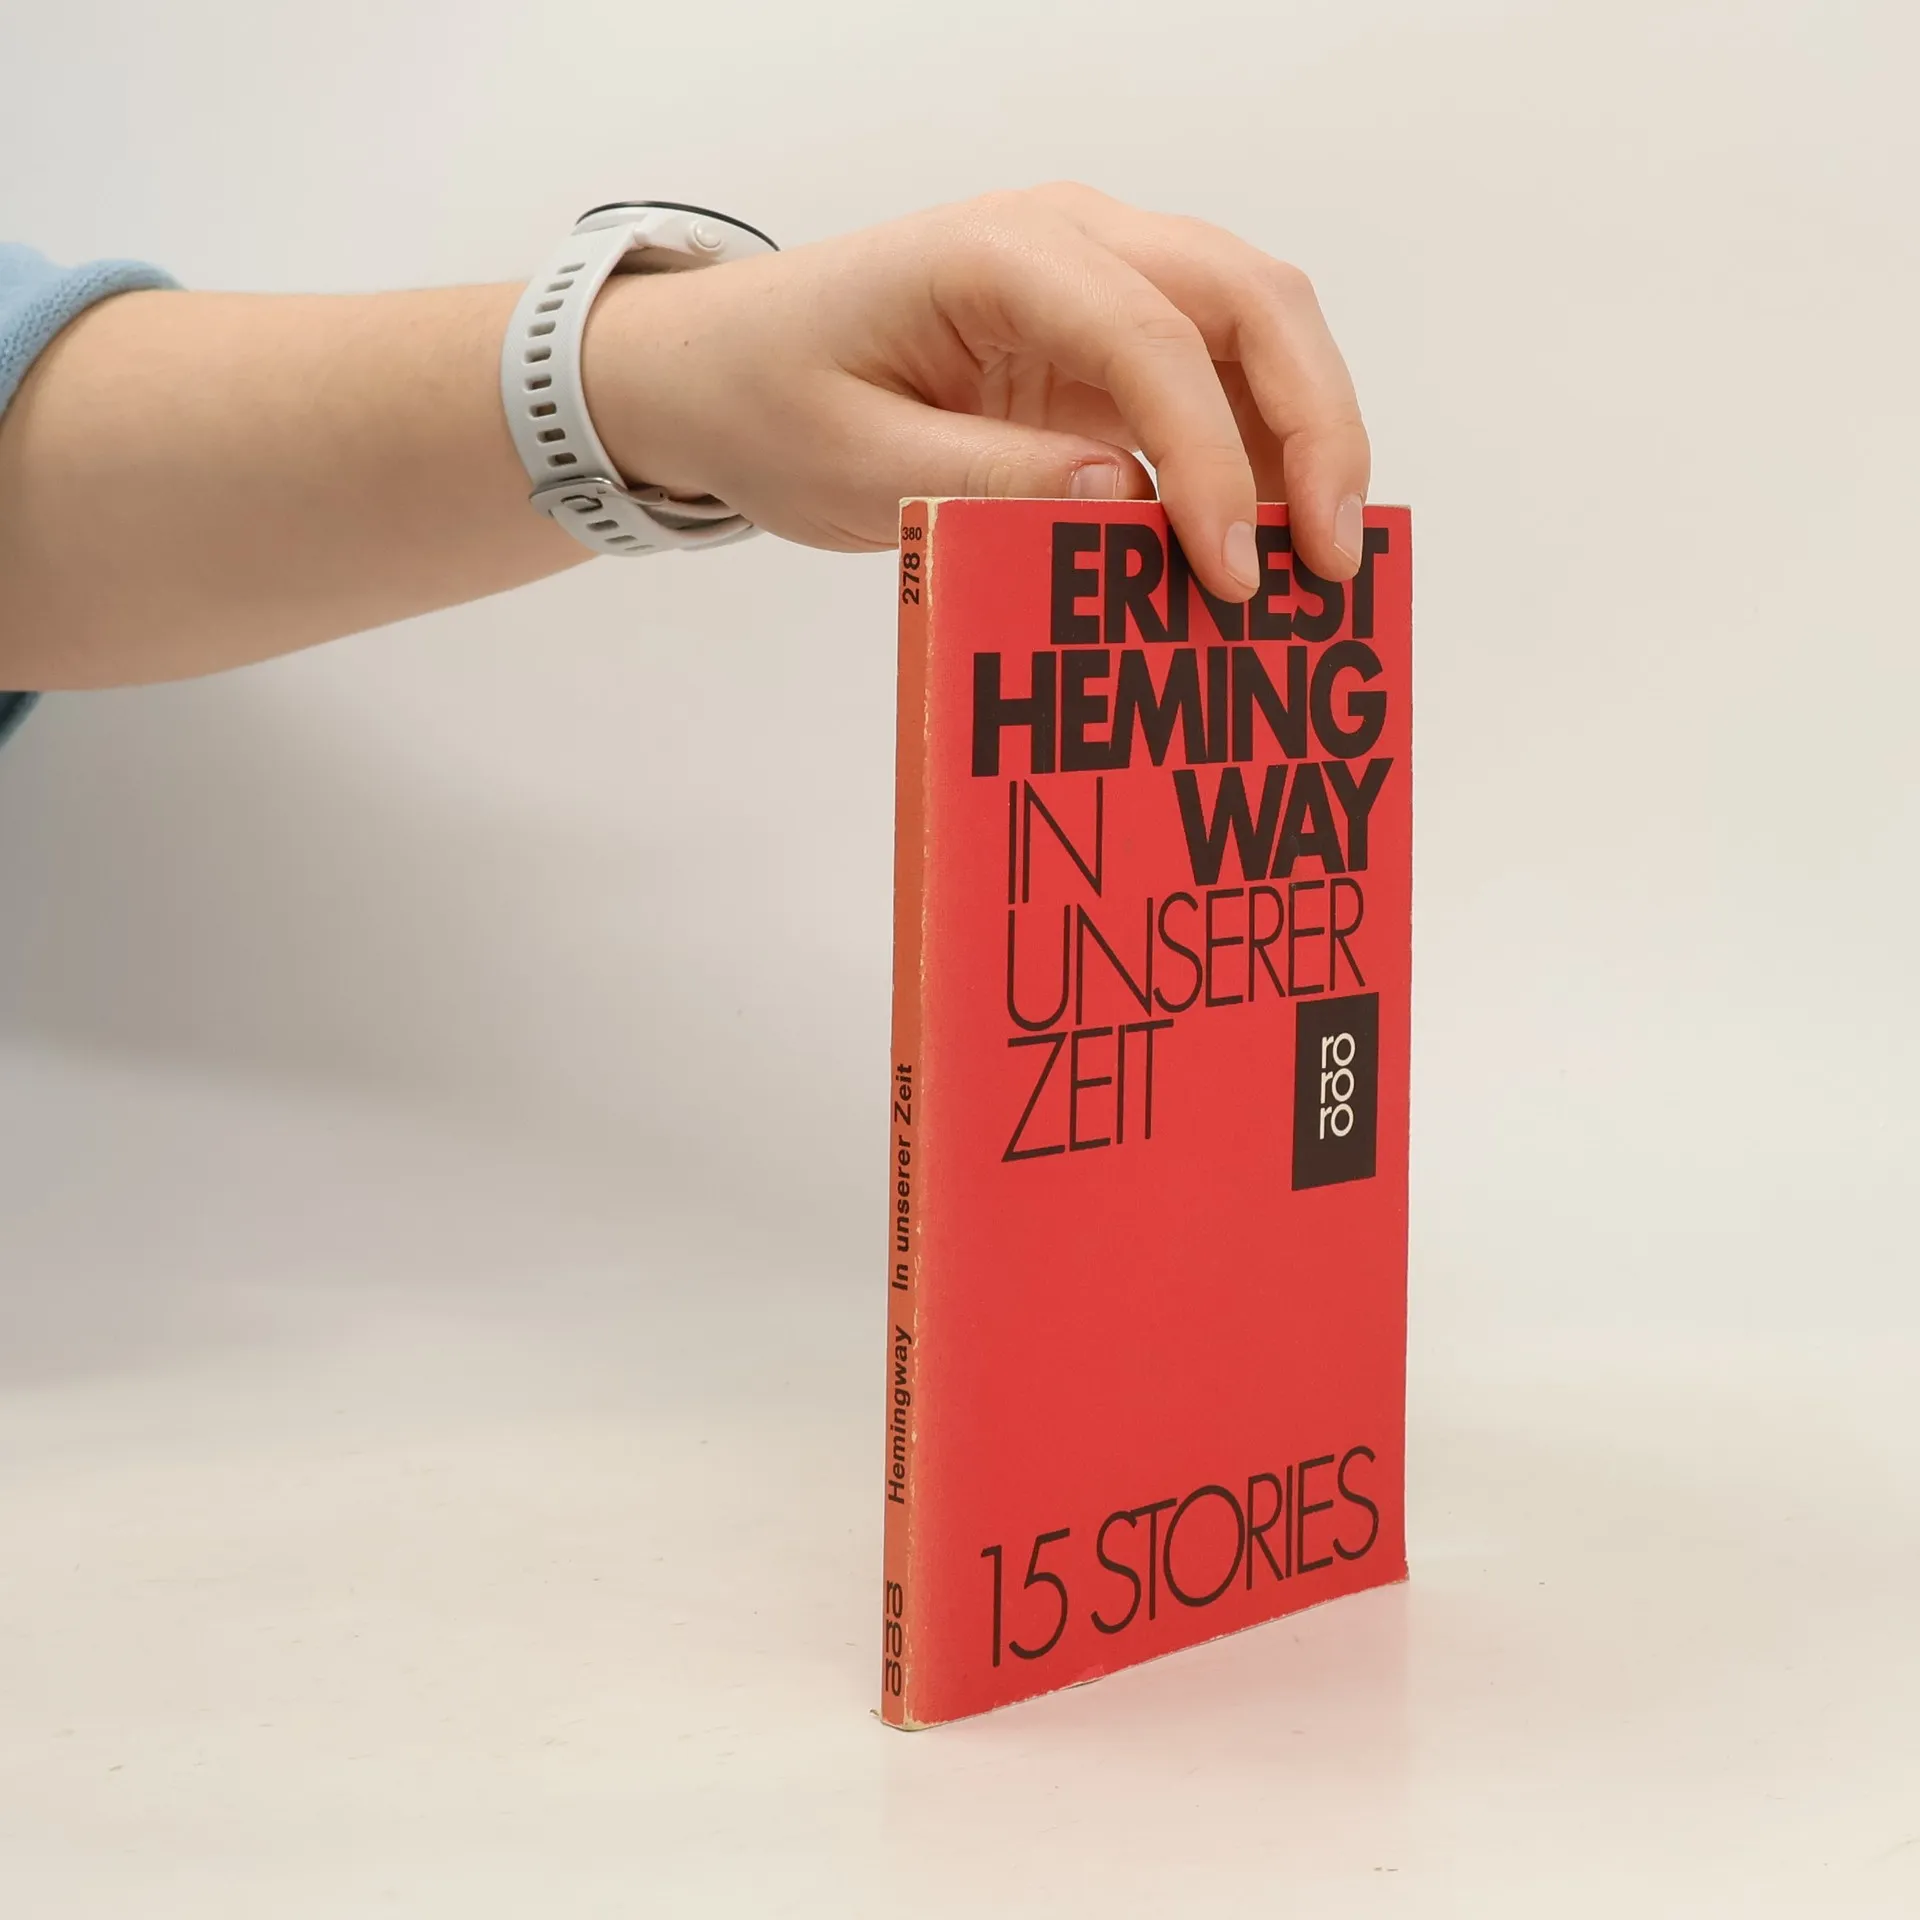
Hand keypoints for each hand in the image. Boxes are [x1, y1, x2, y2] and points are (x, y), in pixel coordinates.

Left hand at [583, 184, 1369, 596]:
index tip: (1230, 572)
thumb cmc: (773, 402)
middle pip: (1251, 298)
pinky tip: (1264, 532)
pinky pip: (1212, 373)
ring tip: (1322, 560)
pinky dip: (1256, 446)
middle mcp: (1070, 240)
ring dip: (1306, 434)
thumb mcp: (856, 464)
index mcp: (1001, 252)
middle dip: (1316, 425)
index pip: (1154, 337)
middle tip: (1335, 559)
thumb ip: (986, 481)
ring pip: (1255, 326)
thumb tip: (1126, 504)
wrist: (720, 367)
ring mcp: (1095, 278)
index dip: (1214, 457)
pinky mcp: (1100, 335)